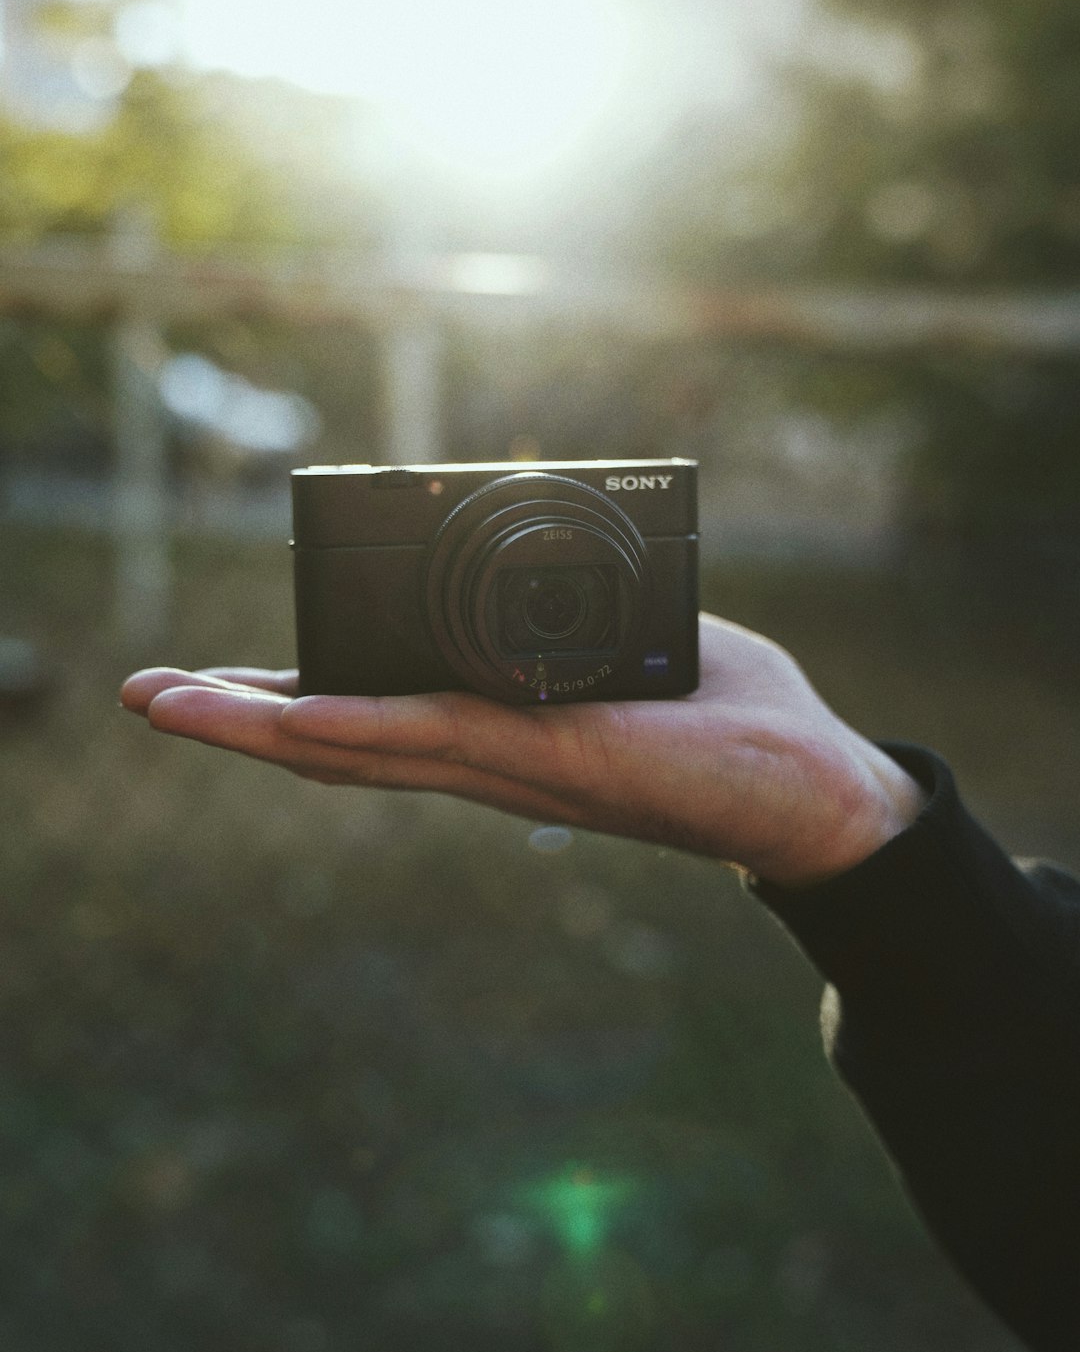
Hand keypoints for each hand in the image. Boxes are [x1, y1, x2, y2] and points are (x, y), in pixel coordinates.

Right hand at [119, 614, 924, 886]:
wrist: (813, 786)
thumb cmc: (725, 718)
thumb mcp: (633, 640)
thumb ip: (579, 617)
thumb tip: (558, 565)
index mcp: (498, 729)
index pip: (375, 717)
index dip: (293, 700)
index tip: (227, 677)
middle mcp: (486, 755)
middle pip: (338, 740)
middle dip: (238, 719)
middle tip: (147, 693)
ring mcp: (510, 764)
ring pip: (360, 746)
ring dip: (258, 728)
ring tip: (170, 704)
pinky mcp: (553, 760)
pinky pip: (437, 739)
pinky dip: (352, 730)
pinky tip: (284, 718)